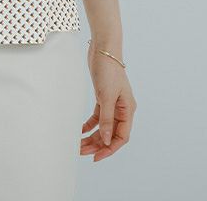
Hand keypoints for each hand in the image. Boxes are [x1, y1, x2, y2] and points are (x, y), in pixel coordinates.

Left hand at [80, 40, 136, 161]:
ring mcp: (112, 103)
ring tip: (78, 145)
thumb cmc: (108, 70)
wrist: (103, 49)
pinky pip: (98, 117)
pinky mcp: (103, 97)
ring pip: (103, 127)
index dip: (109, 149)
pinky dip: (90, 125)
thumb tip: (107, 141)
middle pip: (111, 134)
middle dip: (97, 144)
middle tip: (82, 152)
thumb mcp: (106, 96)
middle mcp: (122, 109)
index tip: (96, 157)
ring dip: (92, 136)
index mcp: (128, 110)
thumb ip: (107, 119)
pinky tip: (80, 131)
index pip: (121, 137)